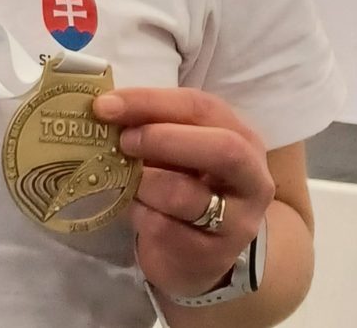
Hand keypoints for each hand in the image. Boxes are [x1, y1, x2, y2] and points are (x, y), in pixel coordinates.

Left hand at [93, 87, 273, 298]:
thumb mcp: (174, 148)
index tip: (105, 105)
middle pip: (220, 149)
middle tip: (123, 140)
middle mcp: (251, 178)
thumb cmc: (182, 183)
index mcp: (240, 137)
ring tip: (126, 180)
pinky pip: (164, 228)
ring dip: (142, 183)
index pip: (200, 107)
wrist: (196, 254)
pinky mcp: (213, 255)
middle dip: (161, 139)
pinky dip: (139, 213)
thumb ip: (151, 124)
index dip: (150, 102)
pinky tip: (136, 210)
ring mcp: (237, 221)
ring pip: (184, 194)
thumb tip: (106, 107)